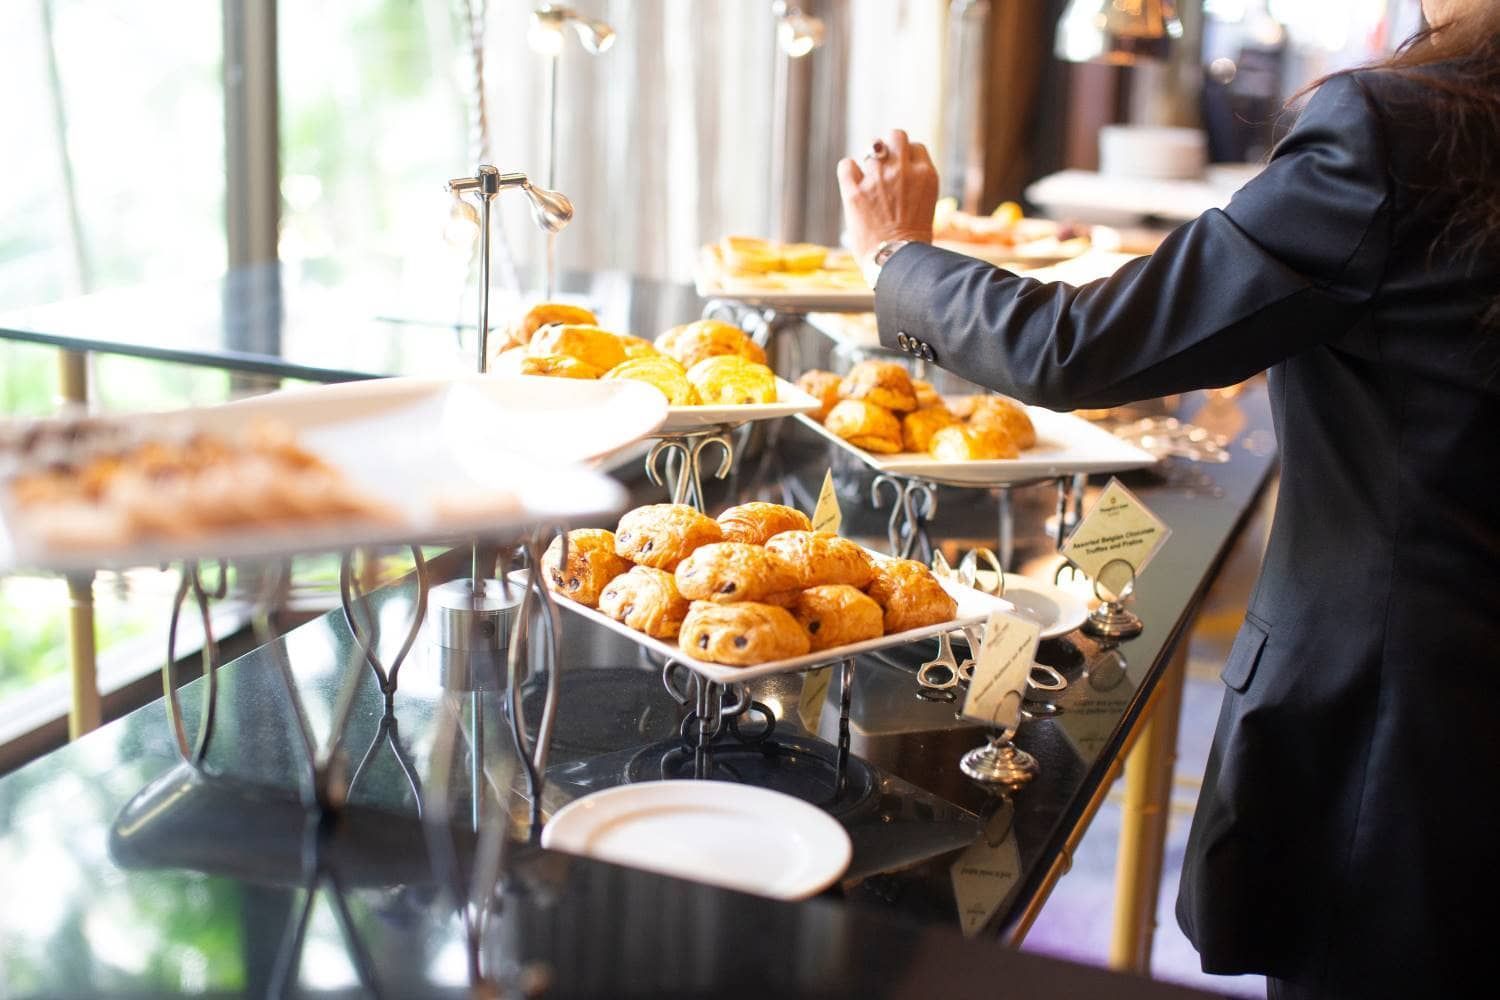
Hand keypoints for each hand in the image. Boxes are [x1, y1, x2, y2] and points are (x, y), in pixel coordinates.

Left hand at [837, 129, 939, 261]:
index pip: (915, 147)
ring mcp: (877, 179)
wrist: (897, 261)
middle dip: (890, 146)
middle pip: (896, 135)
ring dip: (870, 160)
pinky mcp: (854, 192)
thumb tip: (900, 167)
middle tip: (885, 165)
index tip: (903, 173)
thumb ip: (915, 182)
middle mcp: (902, 171)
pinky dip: (849, 171)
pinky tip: (852, 182)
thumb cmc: (913, 239)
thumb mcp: (926, 203)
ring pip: (872, 146)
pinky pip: (847, 164)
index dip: (908, 158)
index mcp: (925, 174)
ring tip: (869, 179)